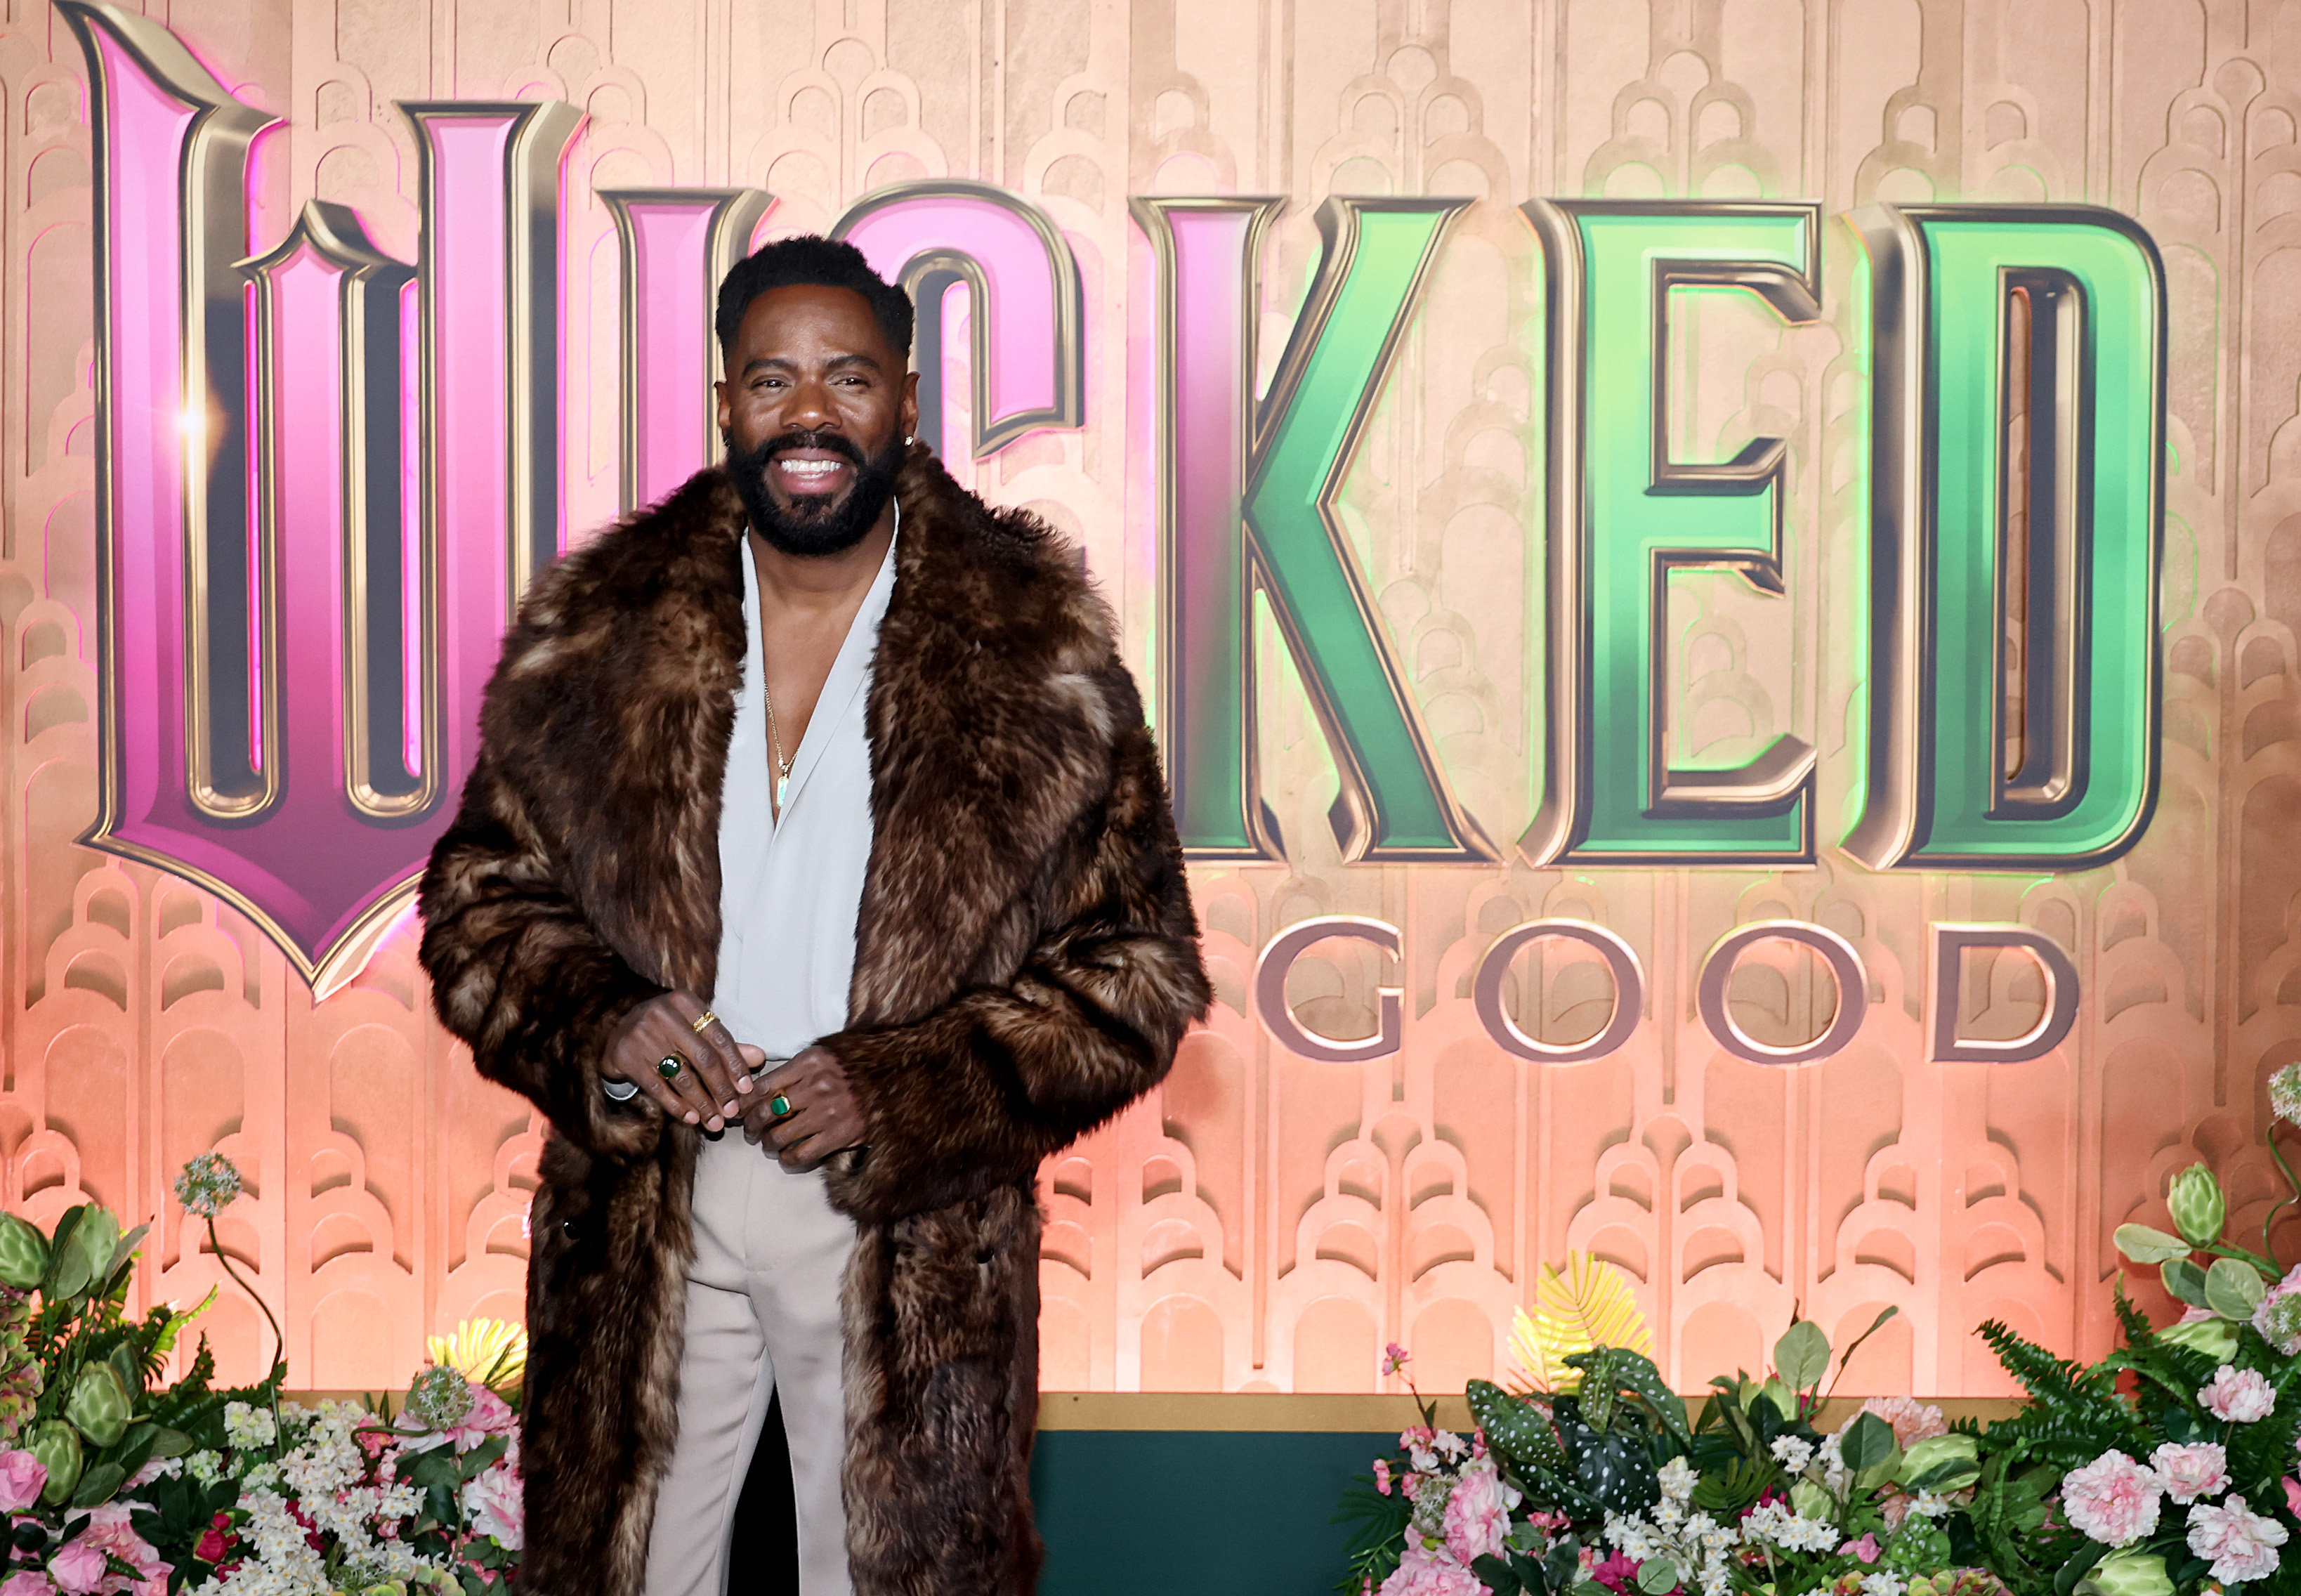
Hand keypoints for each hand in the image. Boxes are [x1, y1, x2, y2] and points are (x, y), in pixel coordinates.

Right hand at [603, 992, 763, 1131]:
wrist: (618, 1033)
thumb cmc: (667, 1031)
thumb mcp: (694, 1029)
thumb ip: (725, 1045)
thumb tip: (759, 1057)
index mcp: (685, 1002)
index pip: (719, 1037)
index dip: (736, 1065)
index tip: (747, 1089)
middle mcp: (662, 1014)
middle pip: (703, 1058)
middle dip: (721, 1089)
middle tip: (732, 1111)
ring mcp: (642, 1035)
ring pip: (682, 1076)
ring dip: (702, 1103)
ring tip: (715, 1122)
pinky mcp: (627, 1057)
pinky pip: (658, 1088)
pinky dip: (677, 1106)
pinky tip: (692, 1118)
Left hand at [743, 1044, 866, 1171]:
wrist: (898, 1079)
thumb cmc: (857, 1066)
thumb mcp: (826, 1053)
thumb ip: (796, 1067)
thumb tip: (759, 1086)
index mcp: (810, 1062)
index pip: (762, 1086)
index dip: (745, 1102)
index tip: (740, 1110)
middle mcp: (817, 1085)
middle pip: (766, 1112)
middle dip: (751, 1126)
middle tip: (750, 1131)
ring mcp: (828, 1112)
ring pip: (779, 1135)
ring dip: (768, 1144)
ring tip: (769, 1145)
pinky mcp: (840, 1134)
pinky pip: (801, 1153)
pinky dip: (788, 1159)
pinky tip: (787, 1157)